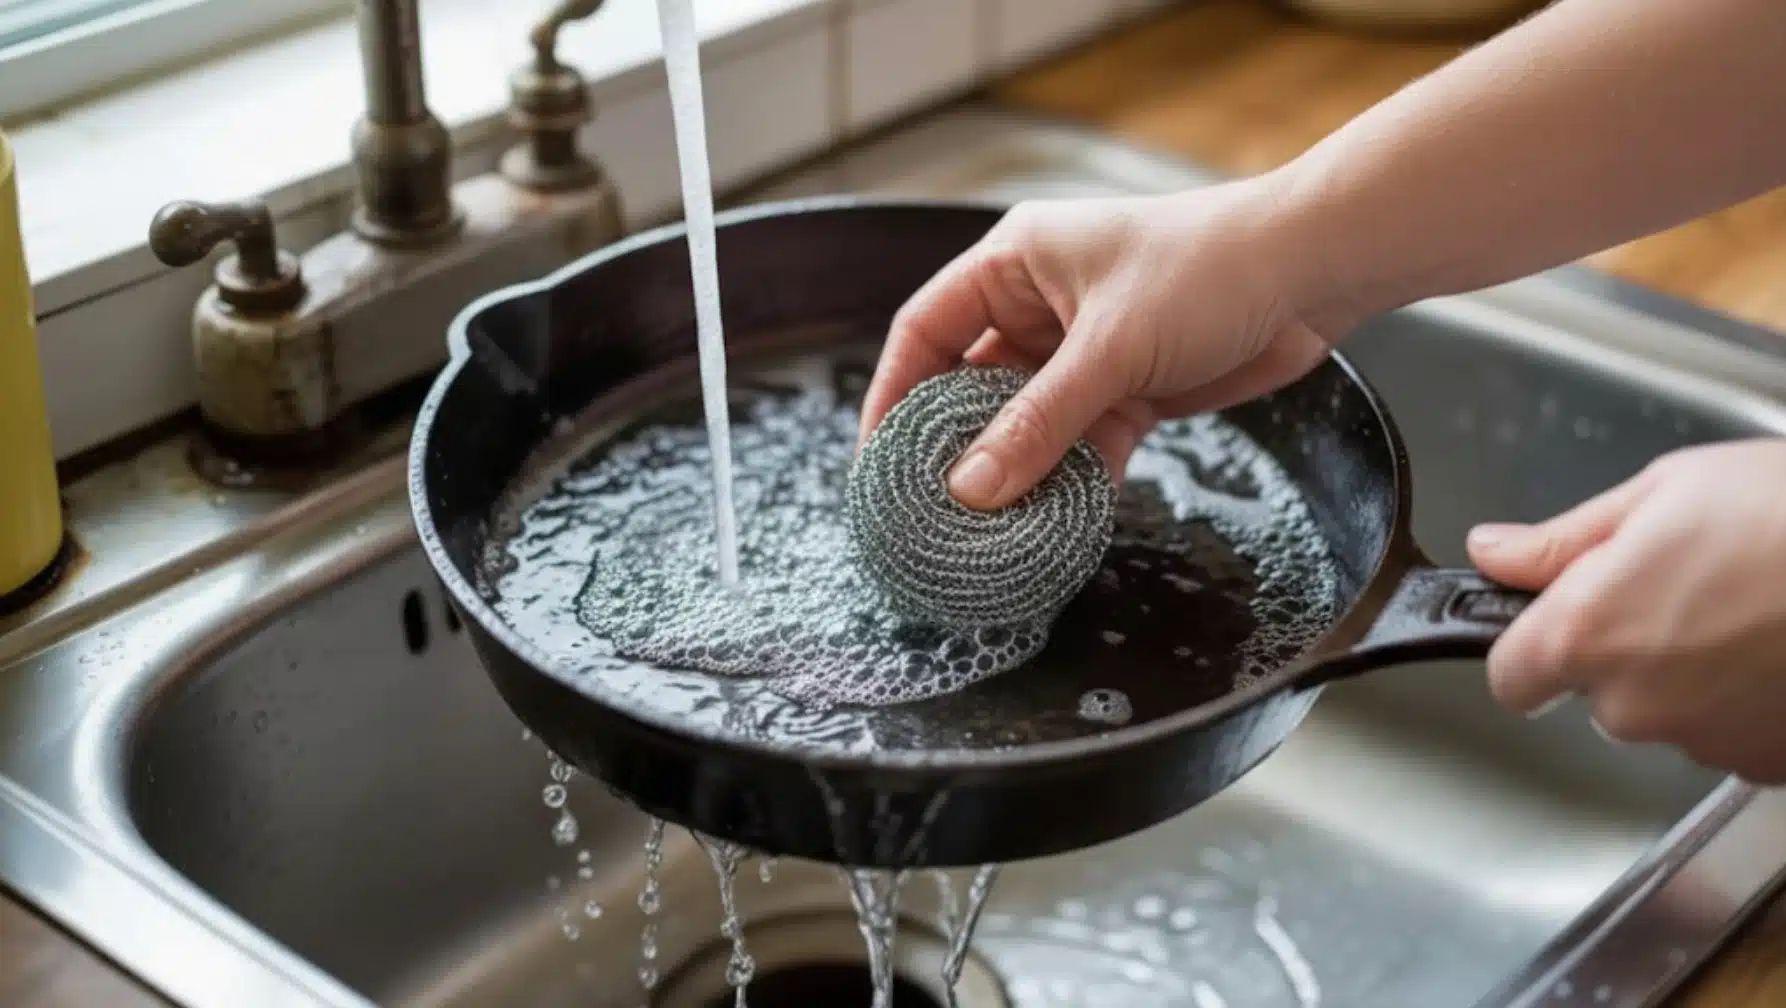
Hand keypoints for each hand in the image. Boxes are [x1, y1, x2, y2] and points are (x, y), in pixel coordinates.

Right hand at [859, 180, 1356, 509]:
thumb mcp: (1110, 348)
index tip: (878, 458)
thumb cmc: (1208, 269)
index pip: (926, 329)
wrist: (1313, 271)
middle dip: (955, 448)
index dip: (894, 392)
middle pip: (972, 385)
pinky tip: (1054, 525)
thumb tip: (972, 489)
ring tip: (986, 532)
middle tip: (928, 510)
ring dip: (1016, 474)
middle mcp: (1041, 305)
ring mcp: (1085, 352)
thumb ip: (1039, 423)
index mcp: (1015, 264)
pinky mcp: (1130, 390)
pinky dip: (1071, 482)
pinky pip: (1081, 444)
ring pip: (1028, 423)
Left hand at [1468, 438, 1785, 782]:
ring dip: (1693, 674)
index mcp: (1587, 634)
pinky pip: (1733, 734)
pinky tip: (1782, 646)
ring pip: (1670, 714)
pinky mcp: (1768, 764)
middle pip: (1597, 693)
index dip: (1528, 647)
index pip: (1509, 677)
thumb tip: (1491, 554)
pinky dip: (1749, 700)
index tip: (1557, 620)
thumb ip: (1563, 541)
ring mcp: (1705, 742)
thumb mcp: (1661, 494)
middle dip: (1627, 647)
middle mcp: (1634, 704)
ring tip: (1752, 609)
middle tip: (1688, 585)